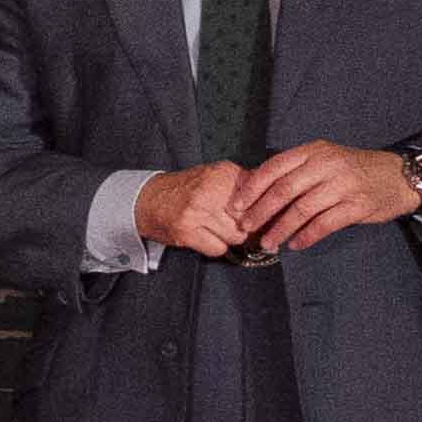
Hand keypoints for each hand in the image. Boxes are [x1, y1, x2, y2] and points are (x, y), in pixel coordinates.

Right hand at [134, 161, 258, 259]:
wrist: (146, 199)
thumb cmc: (186, 190)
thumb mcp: (217, 177)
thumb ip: (244, 186)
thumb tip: (276, 207)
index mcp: (224, 173)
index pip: (260, 196)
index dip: (266, 212)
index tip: (267, 220)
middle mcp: (211, 189)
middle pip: (251, 219)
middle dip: (249, 228)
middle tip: (243, 229)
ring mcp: (197, 211)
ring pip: (236, 236)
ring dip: (231, 239)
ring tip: (218, 230)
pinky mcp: (186, 231)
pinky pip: (218, 248)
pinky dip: (215, 247)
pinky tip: (206, 237)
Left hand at [237, 142, 421, 255]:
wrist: (399, 176)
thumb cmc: (354, 170)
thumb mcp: (325, 160)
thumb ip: (297, 172)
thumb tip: (257, 193)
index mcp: (314, 151)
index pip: (274, 168)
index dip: (252, 188)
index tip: (235, 206)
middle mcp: (327, 165)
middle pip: (284, 190)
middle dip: (260, 211)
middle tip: (245, 227)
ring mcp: (343, 185)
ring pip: (302, 209)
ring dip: (281, 229)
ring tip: (268, 243)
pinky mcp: (357, 205)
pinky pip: (325, 223)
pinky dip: (307, 236)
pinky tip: (296, 245)